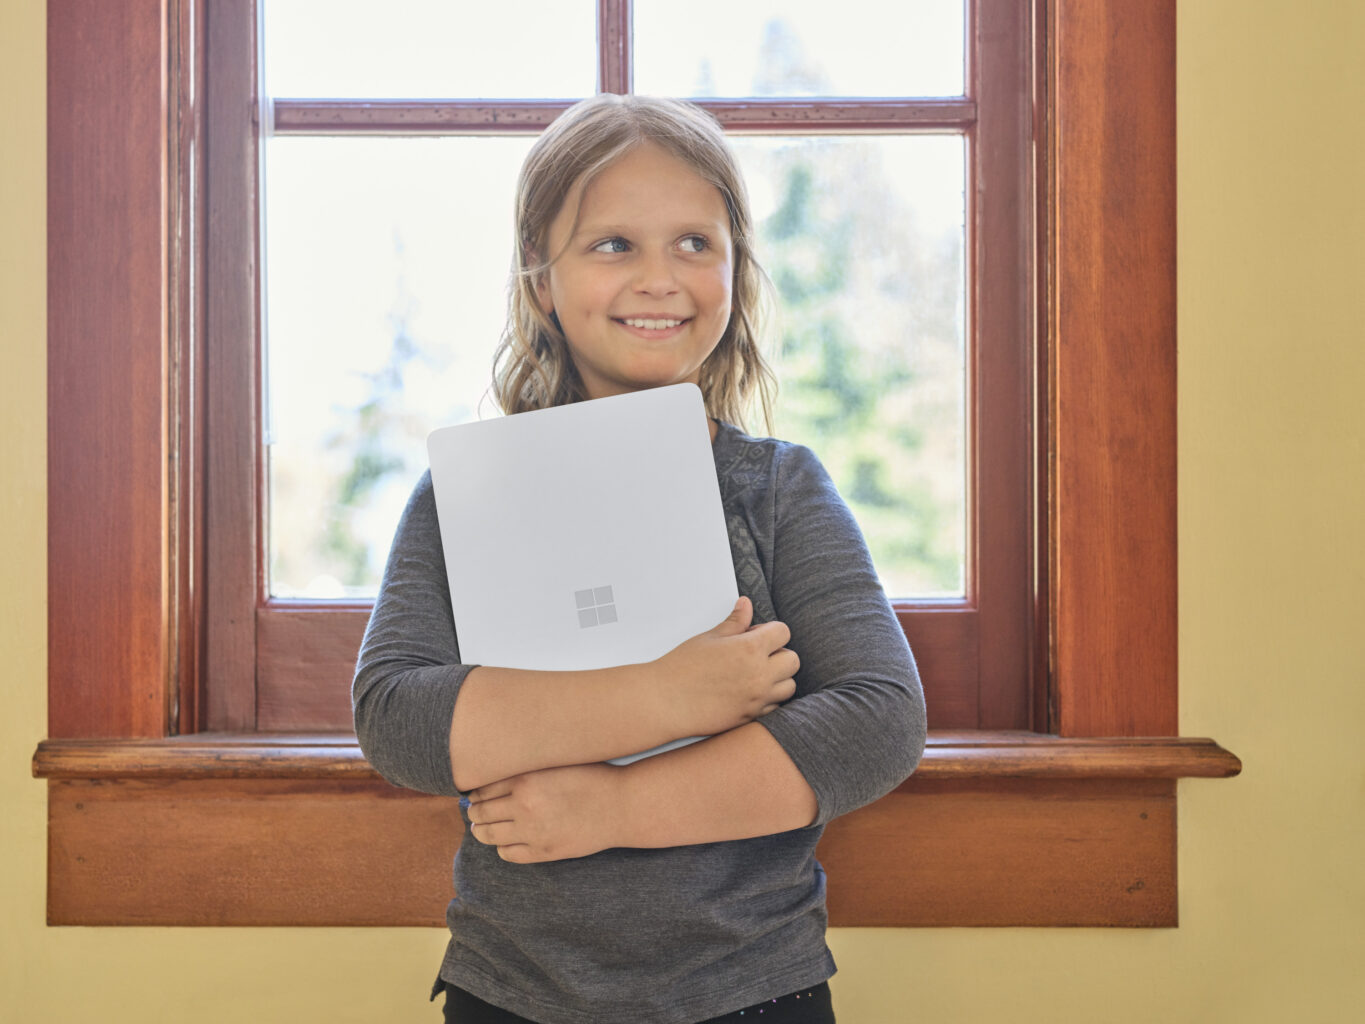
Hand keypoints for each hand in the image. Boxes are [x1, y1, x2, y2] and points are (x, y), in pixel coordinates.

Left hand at [465, 763, 624, 863]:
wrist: (621, 806)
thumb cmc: (592, 777)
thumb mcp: (557, 761)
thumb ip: (527, 765)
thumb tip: (495, 770)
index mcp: (526, 778)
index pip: (482, 788)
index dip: (475, 792)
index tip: (476, 793)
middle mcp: (524, 805)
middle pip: (480, 812)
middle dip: (474, 812)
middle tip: (474, 810)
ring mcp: (532, 831)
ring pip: (488, 835)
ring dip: (481, 830)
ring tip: (482, 827)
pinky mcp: (543, 851)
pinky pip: (507, 853)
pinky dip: (501, 847)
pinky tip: (505, 840)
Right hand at [650, 596, 798, 737]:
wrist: (665, 701)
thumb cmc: (682, 667)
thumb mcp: (709, 638)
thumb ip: (735, 622)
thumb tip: (746, 605)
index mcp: (750, 649)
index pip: (783, 632)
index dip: (770, 631)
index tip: (755, 634)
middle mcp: (760, 674)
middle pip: (792, 660)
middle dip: (779, 653)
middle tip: (756, 654)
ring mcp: (757, 698)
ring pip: (789, 686)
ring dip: (778, 677)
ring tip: (755, 674)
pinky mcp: (751, 717)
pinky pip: (775, 706)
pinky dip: (769, 698)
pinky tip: (749, 692)